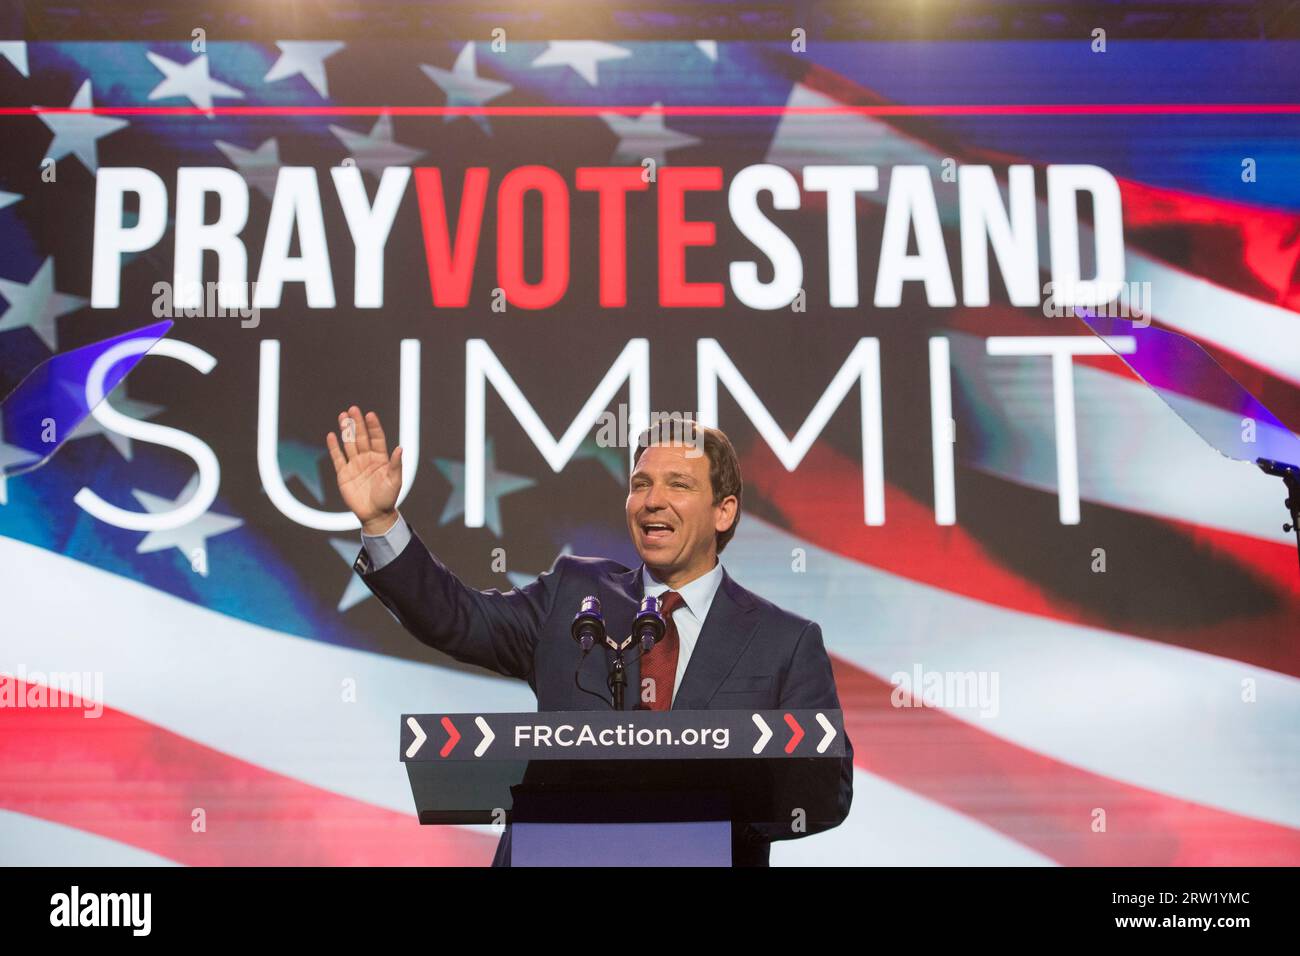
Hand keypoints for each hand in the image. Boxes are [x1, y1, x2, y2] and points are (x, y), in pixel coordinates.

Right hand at [326, 405, 403, 533]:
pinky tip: (331, 435)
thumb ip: (395, 464)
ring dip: (346, 431)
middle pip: (361, 437)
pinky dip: (334, 447)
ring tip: (342, 416)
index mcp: (381, 458)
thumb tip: (399, 448)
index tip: (370, 415)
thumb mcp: (395, 481)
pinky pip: (338, 458)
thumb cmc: (388, 498)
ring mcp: (355, 465)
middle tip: (353, 409)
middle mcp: (367, 458)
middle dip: (357, 423)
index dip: (373, 427)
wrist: (375, 514)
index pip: (377, 438)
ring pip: (349, 444)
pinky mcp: (344, 474)